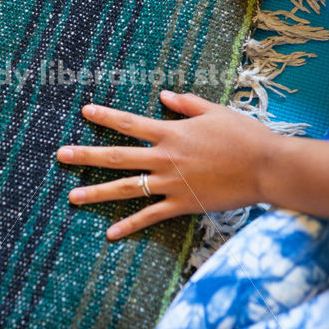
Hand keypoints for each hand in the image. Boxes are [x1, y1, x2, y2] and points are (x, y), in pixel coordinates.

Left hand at [57, 91, 279, 239]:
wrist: (266, 167)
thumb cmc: (243, 135)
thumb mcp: (215, 111)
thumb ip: (186, 103)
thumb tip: (163, 95)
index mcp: (172, 133)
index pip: (130, 122)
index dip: (106, 116)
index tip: (85, 111)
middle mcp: (165, 158)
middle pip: (118, 156)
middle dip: (87, 155)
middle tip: (61, 155)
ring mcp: (171, 183)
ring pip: (127, 188)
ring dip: (97, 192)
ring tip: (71, 196)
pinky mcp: (182, 204)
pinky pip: (151, 216)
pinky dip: (130, 225)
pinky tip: (109, 233)